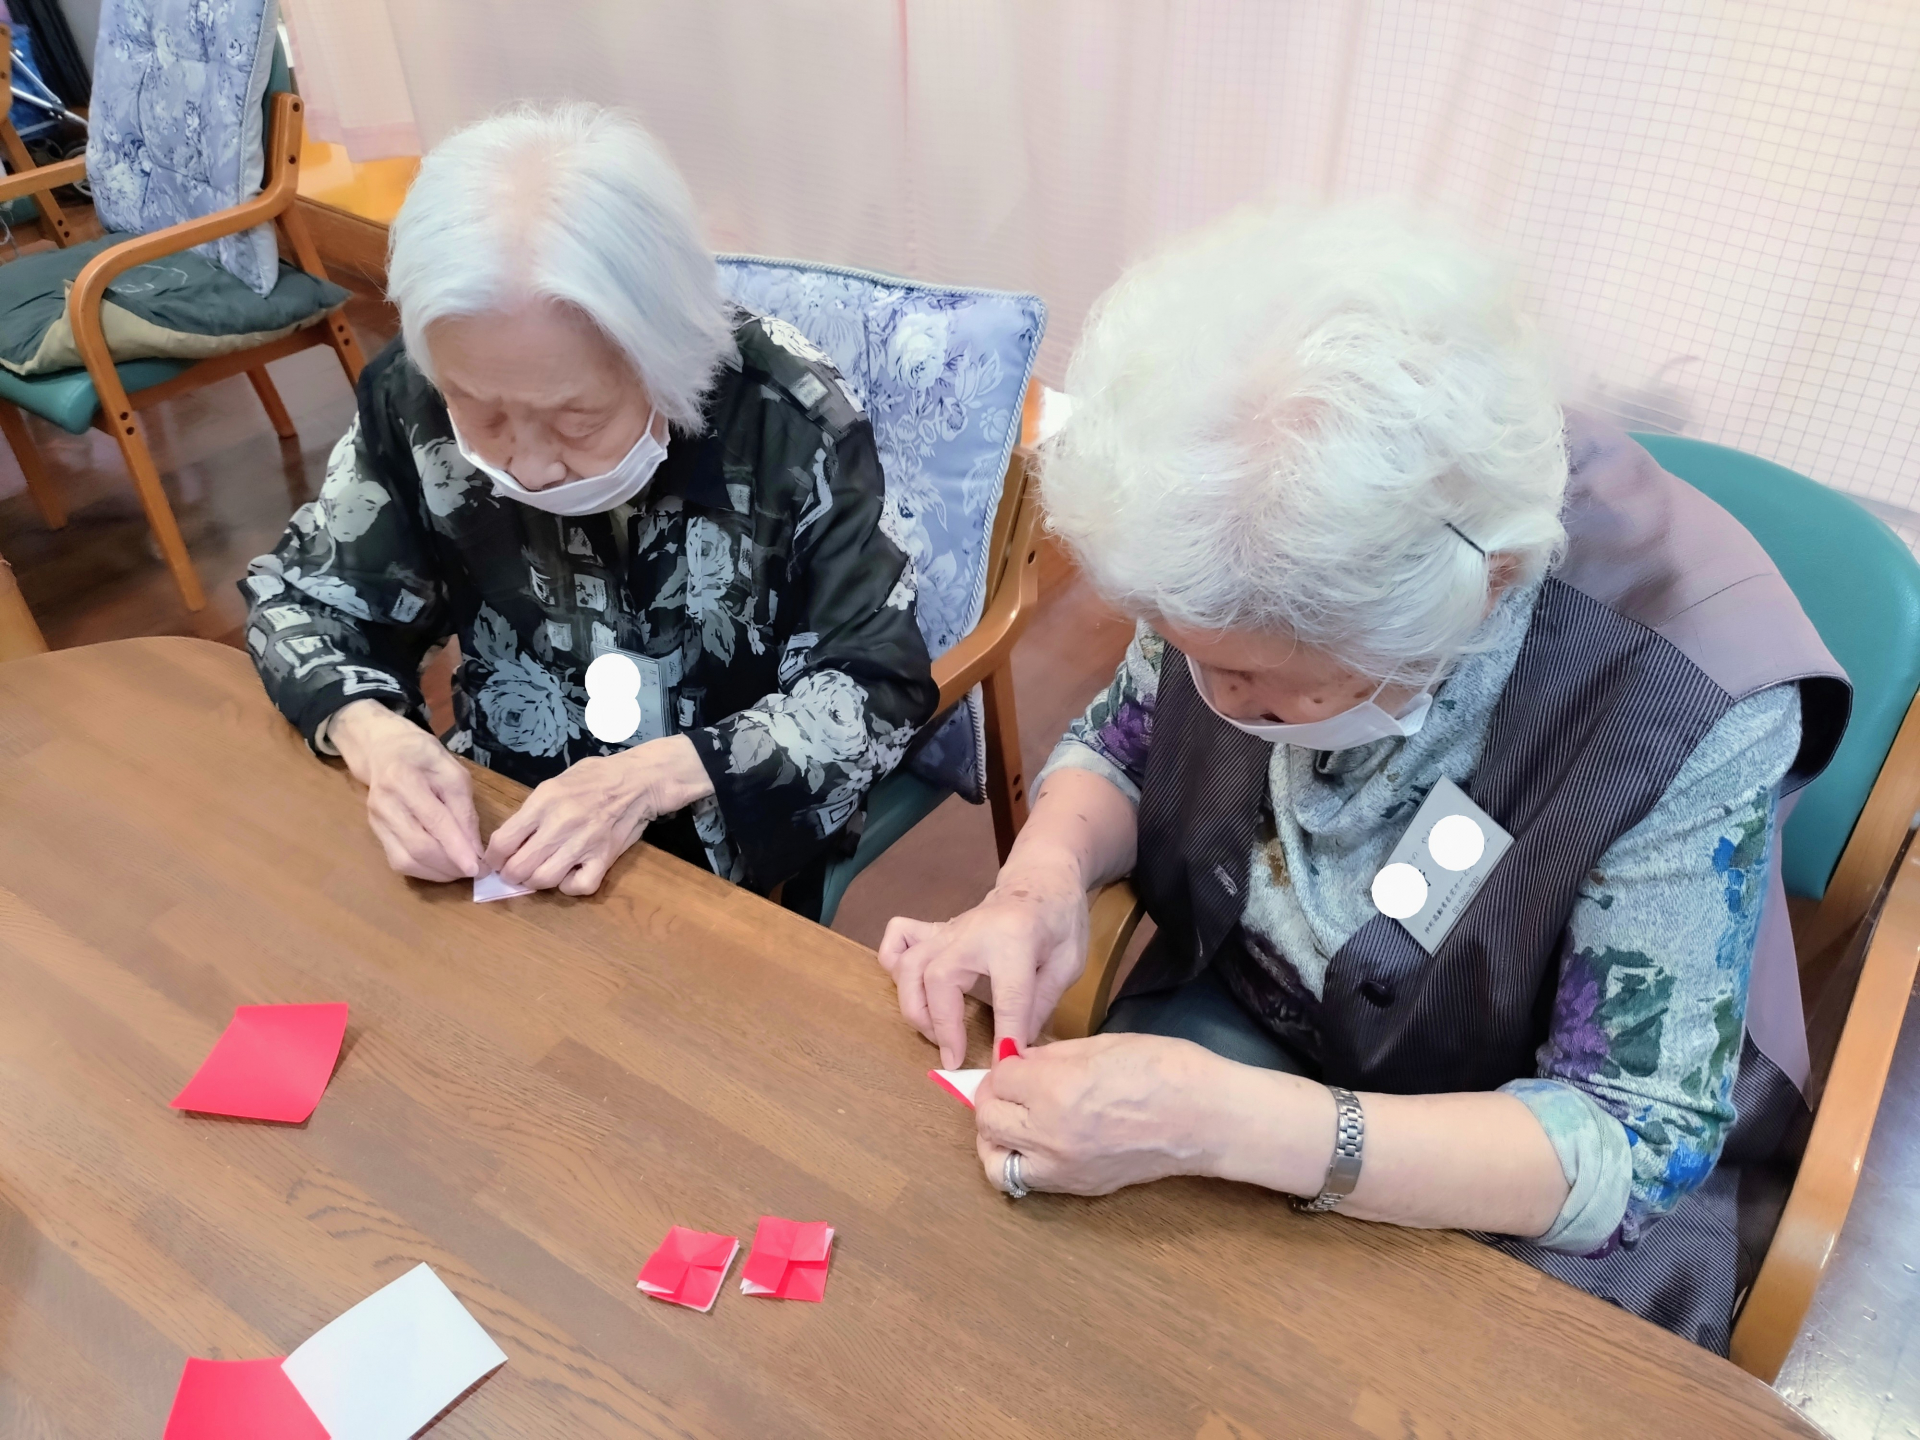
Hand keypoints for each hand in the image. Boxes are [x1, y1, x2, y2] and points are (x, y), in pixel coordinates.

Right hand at [330, 698, 481, 882]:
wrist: (384, 751)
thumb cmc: (424, 758)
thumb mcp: (453, 773)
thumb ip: (464, 810)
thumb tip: (475, 850)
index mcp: (404, 779)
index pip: (434, 820)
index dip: (456, 847)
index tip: (477, 867)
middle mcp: (384, 804)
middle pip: (417, 846)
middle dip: (450, 865)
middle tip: (476, 871)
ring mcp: (376, 822)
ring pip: (405, 861)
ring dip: (438, 873)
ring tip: (461, 870)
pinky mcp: (375, 834)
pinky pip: (399, 862)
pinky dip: (424, 871)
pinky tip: (443, 867)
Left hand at [483, 734, 713, 895]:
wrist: (639, 780)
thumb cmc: (595, 777)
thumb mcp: (555, 782)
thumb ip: (533, 810)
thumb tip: (512, 838)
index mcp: (544, 801)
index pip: (502, 841)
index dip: (493, 858)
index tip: (495, 861)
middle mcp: (560, 823)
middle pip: (519, 867)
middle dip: (510, 874)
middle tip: (515, 872)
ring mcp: (583, 843)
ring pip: (543, 880)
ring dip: (535, 882)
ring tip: (539, 874)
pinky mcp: (604, 857)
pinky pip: (579, 886)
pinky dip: (569, 887)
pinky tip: (569, 876)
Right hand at [878, 862, 1089, 1068]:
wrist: (1041, 877)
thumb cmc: (1060, 918)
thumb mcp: (1069, 961)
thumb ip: (1042, 1003)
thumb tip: (1015, 1048)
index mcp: (1015, 939)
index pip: (1009, 995)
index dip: (1006, 1035)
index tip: (1003, 1065)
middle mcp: (972, 933)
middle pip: (938, 979)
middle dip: (941, 1025)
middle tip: (954, 1056)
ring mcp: (949, 930)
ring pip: (909, 966)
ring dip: (914, 1007)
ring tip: (934, 1034)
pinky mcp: (936, 930)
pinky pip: (898, 939)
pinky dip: (892, 963)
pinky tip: (909, 987)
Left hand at [972, 1033, 1231, 1195]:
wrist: (1207, 1118)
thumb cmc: (1164, 1069)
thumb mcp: (1101, 1045)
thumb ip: (1052, 1056)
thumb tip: (1020, 1061)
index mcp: (1055, 1090)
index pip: (1000, 1078)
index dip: (1007, 1064)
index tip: (1019, 1060)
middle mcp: (1049, 1135)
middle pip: (988, 1119)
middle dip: (993, 1098)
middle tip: (1012, 1086)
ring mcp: (1063, 1168)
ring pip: (995, 1162)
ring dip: (995, 1138)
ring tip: (1012, 1122)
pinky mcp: (1079, 1188)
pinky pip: (1027, 1182)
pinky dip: (1020, 1163)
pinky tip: (1037, 1142)